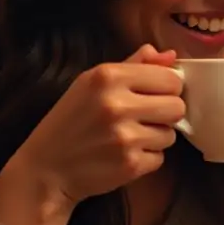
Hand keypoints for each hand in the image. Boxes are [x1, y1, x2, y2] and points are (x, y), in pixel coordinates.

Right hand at [8, 44, 184, 210]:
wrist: (46, 169)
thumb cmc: (70, 122)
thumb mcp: (91, 83)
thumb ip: (133, 65)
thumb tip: (169, 55)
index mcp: (108, 76)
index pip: (170, 78)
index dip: (167, 89)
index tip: (153, 96)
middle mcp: (117, 104)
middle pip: (177, 106)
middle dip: (165, 114)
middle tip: (142, 118)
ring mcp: (125, 137)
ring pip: (171, 134)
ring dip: (155, 137)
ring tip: (128, 137)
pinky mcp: (130, 164)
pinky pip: (160, 158)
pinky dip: (146, 159)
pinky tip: (123, 156)